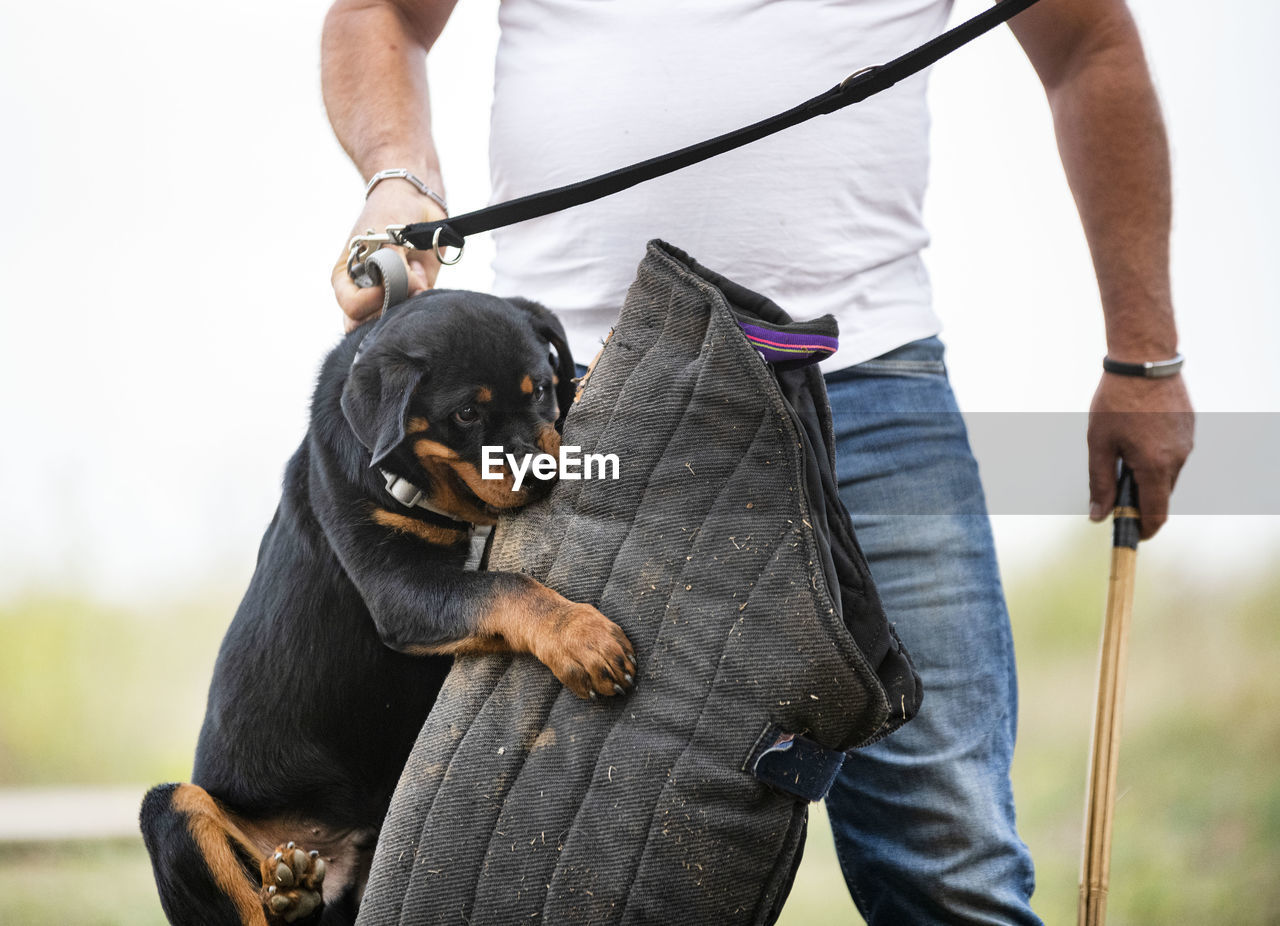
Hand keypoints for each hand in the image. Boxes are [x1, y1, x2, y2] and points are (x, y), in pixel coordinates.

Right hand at [331, 180, 448, 331]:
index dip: (373, 300)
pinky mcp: (413, 296)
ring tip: (411, 268)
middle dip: (393, 306)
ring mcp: (390, 298)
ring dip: (409, 300)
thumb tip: (415, 292)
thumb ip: (395, 266)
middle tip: (404, 278)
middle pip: (374, 322)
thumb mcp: (384, 236)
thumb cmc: (389, 213)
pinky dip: (424, 294)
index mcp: (345, 280)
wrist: (415, 201)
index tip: (387, 280)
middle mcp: (365, 294)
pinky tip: (419, 268)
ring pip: (397, 320)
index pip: (353, 309)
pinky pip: (418, 308)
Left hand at [1087, 372, 1193, 539]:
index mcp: (1155, 465)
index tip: (1132, 535)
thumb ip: (1100, 483)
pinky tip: (1139, 438)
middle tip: (1116, 492)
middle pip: (1161, 495)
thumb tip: (1098, 516)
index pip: (1155, 513)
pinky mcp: (1189, 429)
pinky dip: (1157, 456)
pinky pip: (1175, 454)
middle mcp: (1178, 458)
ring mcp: (1187, 443)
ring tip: (1123, 454)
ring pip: (1168, 474)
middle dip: (1141, 500)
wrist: (1144, 361)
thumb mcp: (1099, 444)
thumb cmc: (1115, 401)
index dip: (1143, 529)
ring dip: (1148, 475)